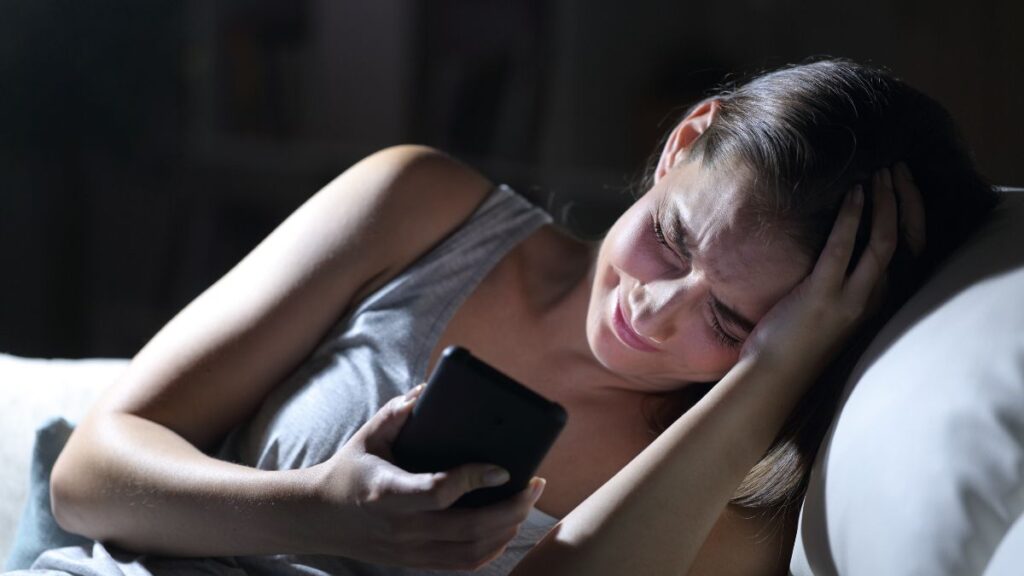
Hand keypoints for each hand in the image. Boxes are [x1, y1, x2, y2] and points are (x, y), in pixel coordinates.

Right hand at [302, 384, 546, 570]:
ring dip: (507, 528)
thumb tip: (431, 389)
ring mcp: (409, 550)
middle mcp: (400, 527)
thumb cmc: (348, 470)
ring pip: (471, 550)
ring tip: (526, 503)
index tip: (503, 468)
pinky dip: (492, 550)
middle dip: (512, 507)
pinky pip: (462, 564)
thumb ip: (399, 411)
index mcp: (387, 492)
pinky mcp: (414, 562)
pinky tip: (507, 529)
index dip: (474, 480)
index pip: (438, 492)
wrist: (318, 518)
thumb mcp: (368, 435)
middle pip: (469, 527)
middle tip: (535, 485)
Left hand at [739, 163, 923, 376]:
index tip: (902, 188)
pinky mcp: (823, 295)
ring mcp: (850, 298)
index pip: (904, 252)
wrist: (773, 377)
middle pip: (902, 241)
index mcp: (874, 302)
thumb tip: (836, 253)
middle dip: (904, 201)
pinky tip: (854, 194)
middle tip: (897, 169)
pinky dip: (852, 217)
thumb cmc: (793, 344)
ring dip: (884, 202)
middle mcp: (871, 299)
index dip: (907, 217)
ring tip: (881, 173)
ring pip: (882, 241)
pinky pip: (843, 247)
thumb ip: (839, 286)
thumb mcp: (827, 313)